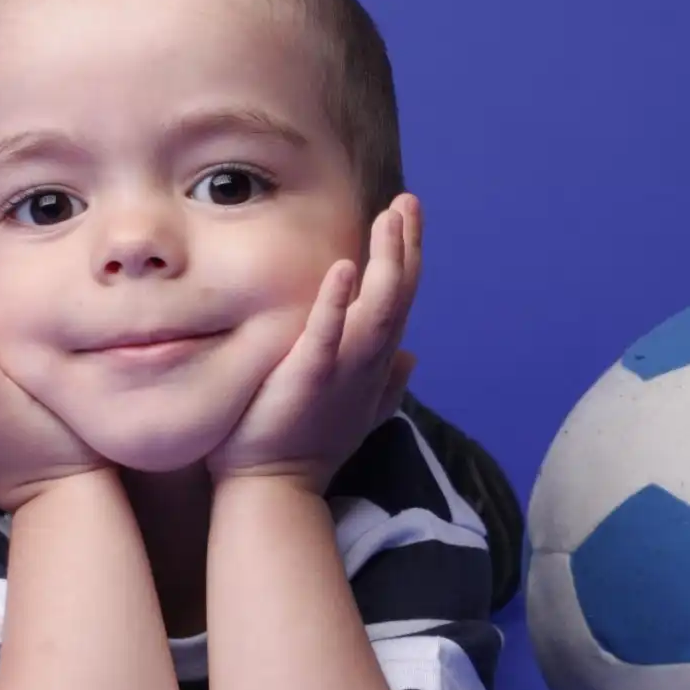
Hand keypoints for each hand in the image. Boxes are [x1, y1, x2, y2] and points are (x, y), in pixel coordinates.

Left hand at [205, 194, 422, 494]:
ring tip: (387, 220)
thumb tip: (413, 357)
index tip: (405, 216)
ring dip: (386, 262)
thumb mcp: (355, 409)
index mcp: (374, 362)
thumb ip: (386, 382)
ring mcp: (342, 369)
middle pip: (399, 294)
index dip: (408, 257)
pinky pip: (326, 335)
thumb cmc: (307, 447)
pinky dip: (337, 303)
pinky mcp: (309, 377)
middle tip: (406, 201)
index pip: (400, 300)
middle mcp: (368, 362)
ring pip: (378, 308)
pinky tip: (342, 268)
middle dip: (406, 246)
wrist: (276, 488)